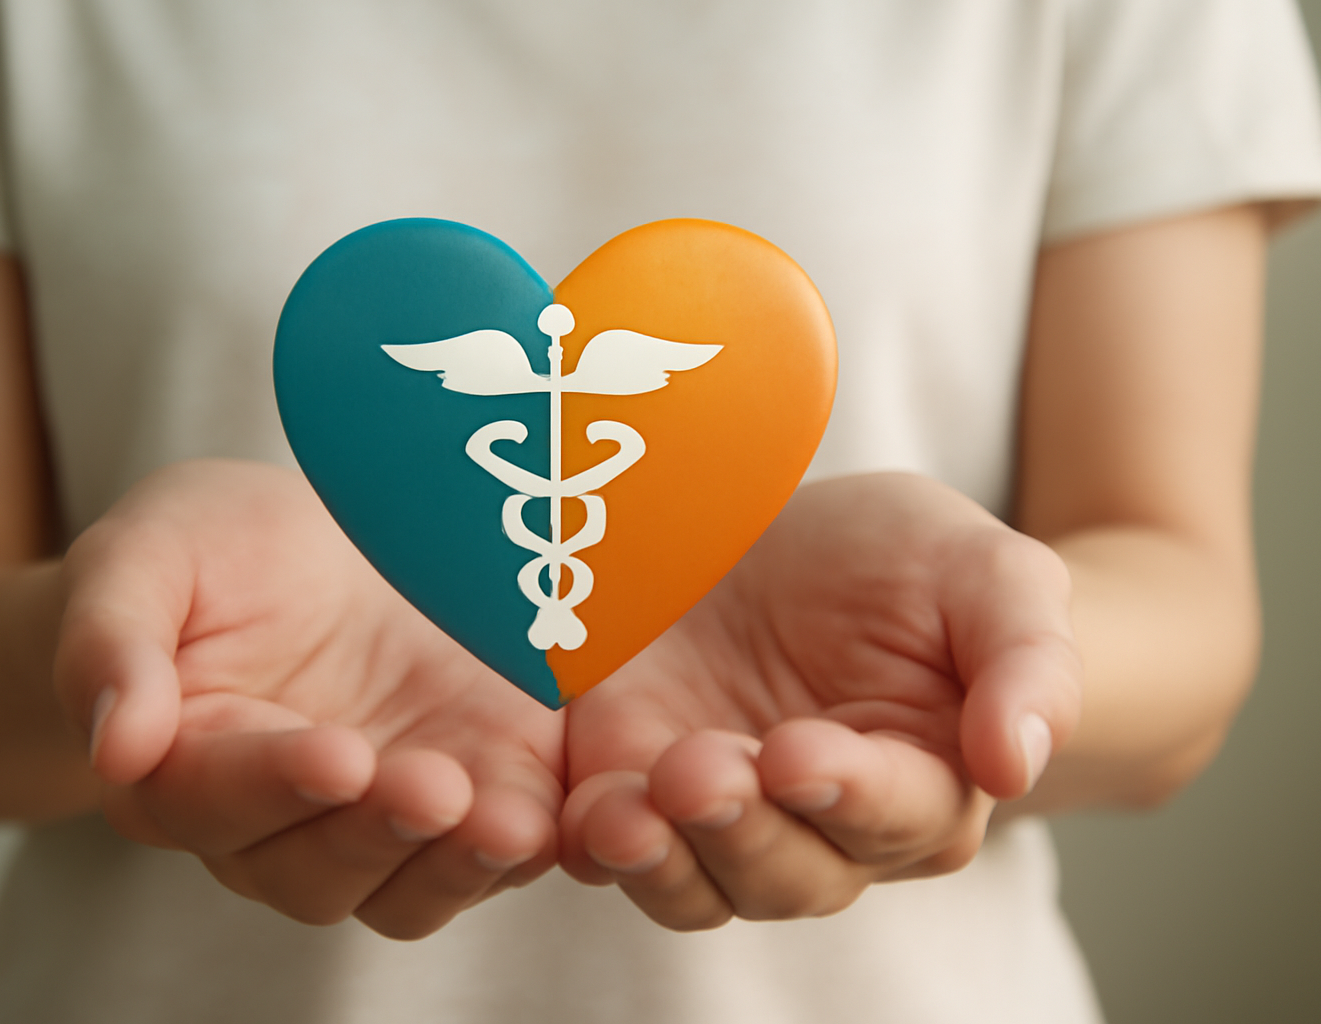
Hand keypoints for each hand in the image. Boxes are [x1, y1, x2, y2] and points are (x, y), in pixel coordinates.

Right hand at [52, 460, 564, 938]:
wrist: (314, 544)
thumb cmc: (209, 552)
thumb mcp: (145, 558)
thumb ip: (112, 643)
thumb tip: (115, 745)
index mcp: (184, 766)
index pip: (217, 798)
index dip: (275, 785)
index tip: (336, 754)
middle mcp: (280, 822)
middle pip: (316, 868)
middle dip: (378, 834)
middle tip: (433, 788)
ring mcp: (379, 817)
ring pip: (406, 887)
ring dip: (457, 865)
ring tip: (509, 823)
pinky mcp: (468, 792)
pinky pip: (491, 850)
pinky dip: (525, 844)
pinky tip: (560, 816)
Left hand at [560, 472, 1081, 929]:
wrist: (771, 531)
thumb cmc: (896, 560)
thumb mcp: (982, 572)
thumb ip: (1026, 660)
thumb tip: (1022, 764)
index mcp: (923, 784)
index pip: (898, 815)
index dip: (851, 794)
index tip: (798, 754)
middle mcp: (821, 827)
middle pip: (792, 873)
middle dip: (744, 830)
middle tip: (698, 769)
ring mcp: (721, 820)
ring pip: (698, 884)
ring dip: (662, 857)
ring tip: (624, 807)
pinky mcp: (635, 794)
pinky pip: (611, 851)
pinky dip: (591, 842)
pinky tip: (577, 805)